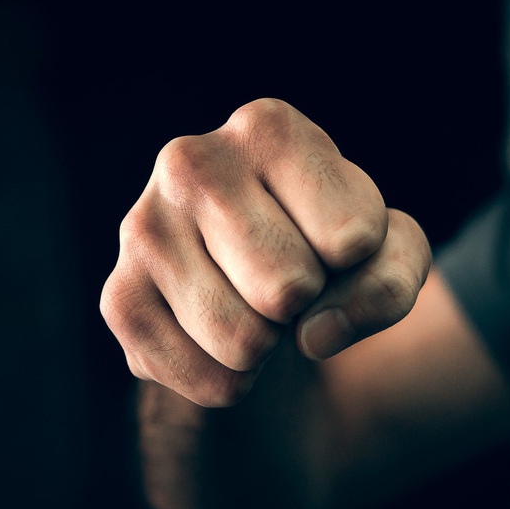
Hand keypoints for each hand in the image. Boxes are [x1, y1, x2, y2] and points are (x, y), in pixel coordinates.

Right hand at [100, 98, 431, 407]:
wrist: (260, 289)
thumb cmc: (333, 249)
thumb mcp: (390, 251)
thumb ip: (390, 280)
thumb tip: (315, 334)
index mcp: (268, 128)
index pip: (353, 237)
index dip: (361, 258)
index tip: (335, 236)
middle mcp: (191, 164)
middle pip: (289, 288)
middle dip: (307, 302)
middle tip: (291, 278)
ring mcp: (144, 229)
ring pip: (244, 341)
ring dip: (269, 345)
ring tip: (255, 302)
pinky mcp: (119, 298)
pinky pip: (206, 379)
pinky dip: (233, 380)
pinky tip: (222, 336)